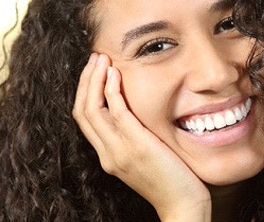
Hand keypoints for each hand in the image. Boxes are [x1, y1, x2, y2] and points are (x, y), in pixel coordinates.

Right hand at [73, 53, 210, 221]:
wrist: (182, 205)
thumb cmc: (170, 180)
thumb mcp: (144, 157)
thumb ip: (133, 138)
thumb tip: (134, 114)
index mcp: (108, 155)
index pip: (84, 119)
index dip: (85, 91)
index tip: (93, 71)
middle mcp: (107, 153)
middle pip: (82, 110)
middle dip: (85, 80)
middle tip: (94, 58)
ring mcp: (119, 150)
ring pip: (91, 108)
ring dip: (94, 79)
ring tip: (101, 58)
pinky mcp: (136, 146)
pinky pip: (116, 112)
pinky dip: (111, 90)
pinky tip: (115, 74)